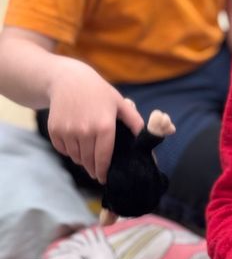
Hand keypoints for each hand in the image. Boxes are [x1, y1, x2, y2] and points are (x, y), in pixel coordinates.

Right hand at [46, 58, 143, 182]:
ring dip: (81, 159)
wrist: (69, 80)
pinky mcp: (55, 131)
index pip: (104, 158)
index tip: (104, 178)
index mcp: (104, 126)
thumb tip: (149, 134)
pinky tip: (75, 142)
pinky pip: (63, 150)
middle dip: (93, 169)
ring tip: (87, 153)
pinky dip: (69, 150)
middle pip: (88, 161)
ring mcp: (68, 132)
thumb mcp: (119, 102)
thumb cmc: (98, 91)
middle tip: (96, 171)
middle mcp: (85, 131)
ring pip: (76, 157)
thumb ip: (134, 120)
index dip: (104, 171)